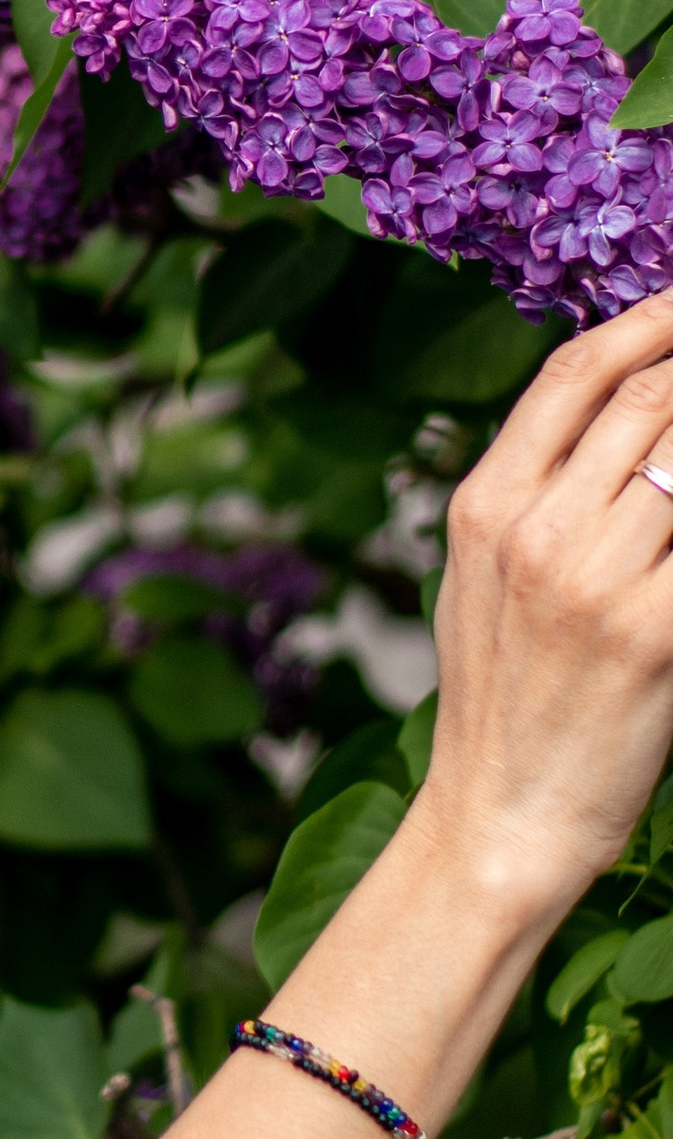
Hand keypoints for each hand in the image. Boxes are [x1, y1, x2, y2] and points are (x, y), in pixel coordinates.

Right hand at [414, 287, 672, 947]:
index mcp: (484, 506)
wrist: (503, 818)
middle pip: (646, 398)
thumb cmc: (505, 703)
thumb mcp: (483, 580)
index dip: (646, 320)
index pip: (573, 374)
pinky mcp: (653, 631)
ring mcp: (594, 577)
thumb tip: (617, 420)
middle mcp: (533, 529)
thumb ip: (535, 496)